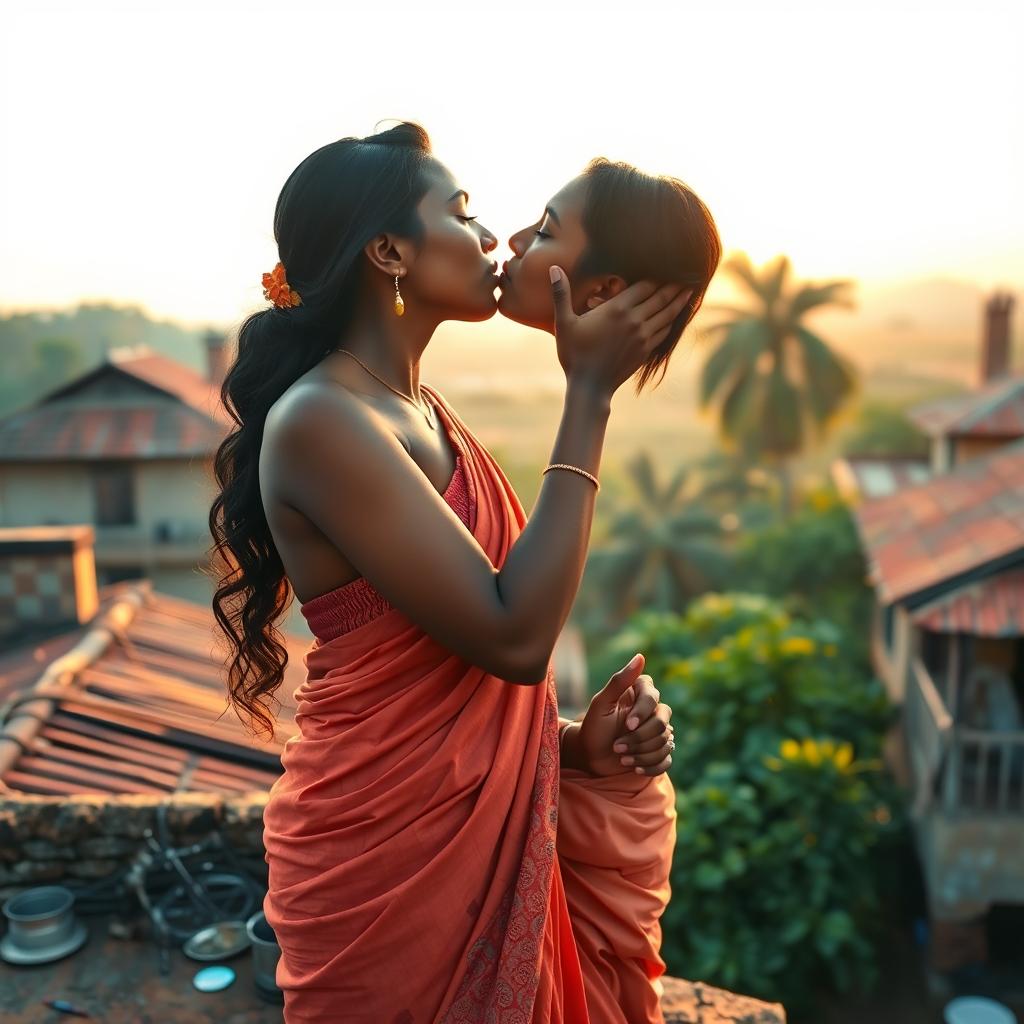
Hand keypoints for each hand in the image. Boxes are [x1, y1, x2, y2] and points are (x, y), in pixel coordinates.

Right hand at [550, 265, 693, 397]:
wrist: (589, 387)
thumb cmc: (574, 354)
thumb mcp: (564, 323)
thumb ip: (561, 294)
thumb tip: (553, 268)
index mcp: (617, 309)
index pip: (645, 285)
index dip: (659, 274)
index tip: (669, 264)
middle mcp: (635, 320)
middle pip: (661, 297)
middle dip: (675, 284)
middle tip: (689, 273)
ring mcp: (643, 337)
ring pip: (668, 314)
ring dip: (680, 301)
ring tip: (691, 290)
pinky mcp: (646, 351)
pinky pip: (665, 331)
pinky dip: (674, 321)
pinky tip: (677, 315)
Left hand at [571, 652, 674, 777]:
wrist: (590, 755)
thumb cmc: (593, 727)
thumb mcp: (601, 704)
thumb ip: (619, 681)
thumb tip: (640, 656)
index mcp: (640, 694)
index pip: (653, 698)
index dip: (643, 713)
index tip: (627, 725)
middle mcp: (652, 711)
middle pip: (663, 723)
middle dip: (640, 739)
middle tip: (617, 747)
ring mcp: (658, 732)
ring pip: (666, 742)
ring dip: (642, 754)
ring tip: (621, 757)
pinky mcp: (659, 751)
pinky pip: (667, 759)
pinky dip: (651, 766)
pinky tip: (634, 768)